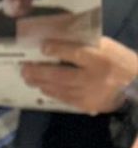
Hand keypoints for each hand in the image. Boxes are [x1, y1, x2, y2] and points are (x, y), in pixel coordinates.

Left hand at [23, 38, 137, 114]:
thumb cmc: (122, 63)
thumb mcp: (110, 49)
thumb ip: (88, 47)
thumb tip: (61, 42)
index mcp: (102, 59)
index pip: (75, 53)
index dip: (57, 50)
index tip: (43, 47)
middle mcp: (94, 78)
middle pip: (60, 75)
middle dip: (39, 71)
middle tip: (24, 67)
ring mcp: (89, 94)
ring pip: (59, 89)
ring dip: (41, 83)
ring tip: (29, 78)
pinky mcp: (87, 105)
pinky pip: (64, 99)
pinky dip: (52, 93)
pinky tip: (43, 88)